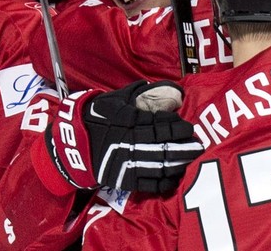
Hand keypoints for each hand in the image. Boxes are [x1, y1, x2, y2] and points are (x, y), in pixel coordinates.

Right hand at [46, 80, 202, 193]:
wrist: (72, 142)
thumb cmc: (96, 117)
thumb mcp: (115, 100)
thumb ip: (139, 94)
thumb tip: (161, 87)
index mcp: (130, 121)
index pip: (160, 123)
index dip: (176, 125)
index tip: (188, 127)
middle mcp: (131, 141)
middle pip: (164, 145)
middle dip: (184, 145)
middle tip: (198, 144)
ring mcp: (128, 162)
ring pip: (160, 165)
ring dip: (179, 163)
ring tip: (191, 160)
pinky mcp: (124, 179)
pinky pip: (148, 184)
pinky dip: (164, 182)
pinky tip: (175, 178)